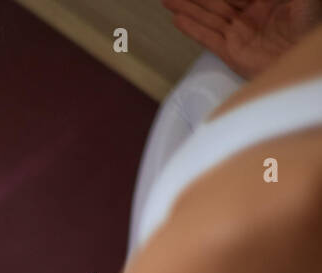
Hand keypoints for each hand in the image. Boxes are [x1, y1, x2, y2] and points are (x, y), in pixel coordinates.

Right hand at [163, 0, 321, 77]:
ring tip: (168, 1)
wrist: (304, 62)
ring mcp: (239, 34)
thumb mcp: (300, 0)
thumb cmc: (310, 30)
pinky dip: (192, 29)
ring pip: (207, 17)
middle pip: (216, 2)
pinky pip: (207, 38)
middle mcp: (249, 16)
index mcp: (266, 1)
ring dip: (187, 9)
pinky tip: (177, 20)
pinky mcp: (231, 52)